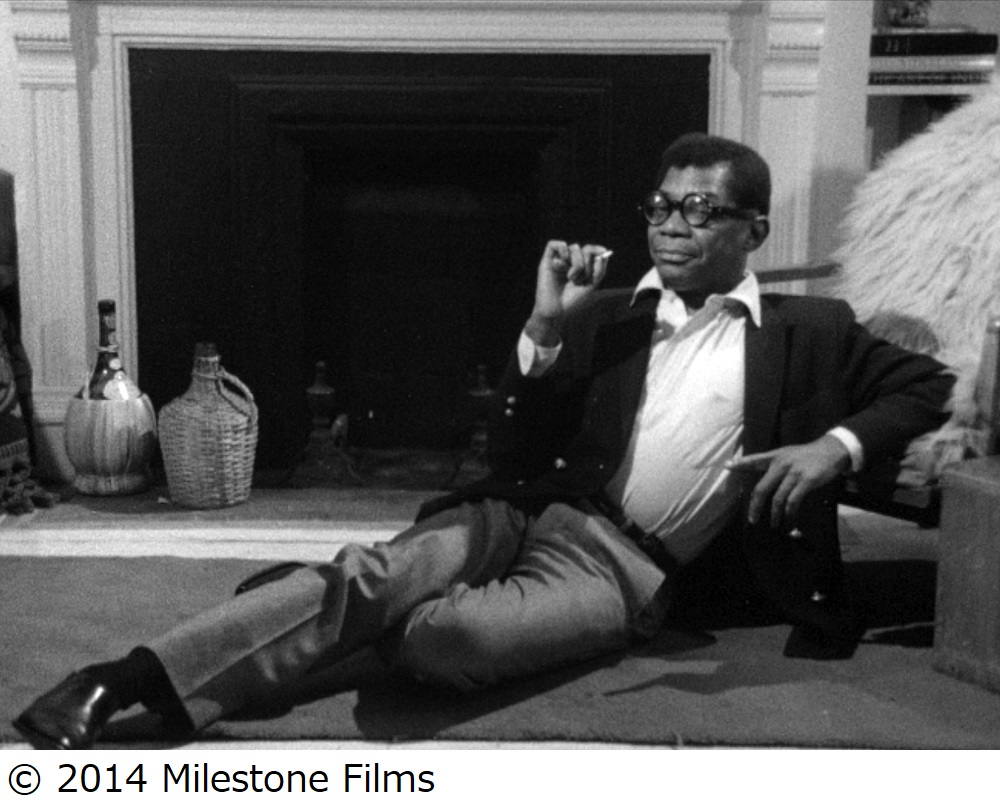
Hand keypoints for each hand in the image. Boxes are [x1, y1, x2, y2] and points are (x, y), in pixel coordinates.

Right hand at [525, 240, 610, 345]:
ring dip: (577, 263)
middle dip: (587, 262)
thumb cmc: (572, 301)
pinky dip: (562, 250)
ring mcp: (558, 261)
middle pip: (583, 249)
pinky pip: (553, 244)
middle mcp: (568, 262)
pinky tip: (562, 264)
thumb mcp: (590, 286)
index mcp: (579, 267)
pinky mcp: (546, 261)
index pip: (589, 251)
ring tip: (571, 278)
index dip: (597, 249)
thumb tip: (601, 256)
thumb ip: (598, 272)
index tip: (604, 252)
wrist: (556, 312)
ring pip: (573, 247)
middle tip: (583, 277)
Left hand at [728, 435, 850, 527]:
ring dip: (774, 515)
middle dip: (755, 506)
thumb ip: (773, 464)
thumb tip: (761, 479)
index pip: (754, 460)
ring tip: (773, 524)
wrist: (832, 450)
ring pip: (777, 498)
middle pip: (762, 488)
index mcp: (775, 457)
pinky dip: (789, 513)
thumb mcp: (787, 454)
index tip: (727, 467)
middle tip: (752, 519)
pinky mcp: (806, 481)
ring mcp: (794, 472)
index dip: (740, 464)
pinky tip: (788, 519)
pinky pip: (793, 501)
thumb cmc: (807, 456)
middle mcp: (781, 464)